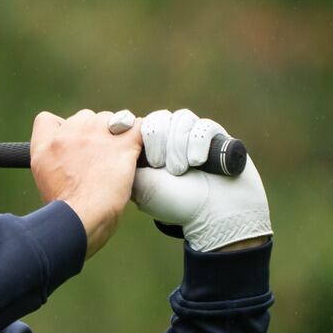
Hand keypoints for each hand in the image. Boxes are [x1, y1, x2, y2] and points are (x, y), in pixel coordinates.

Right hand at [31, 108, 142, 258]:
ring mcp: (97, 136)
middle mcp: (69, 134)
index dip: (62, 128)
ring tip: (119, 158)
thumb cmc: (65, 210)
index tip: (73, 144)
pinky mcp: (122, 144)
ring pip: (113, 120)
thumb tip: (67, 159)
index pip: (48, 120)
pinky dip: (142, 135)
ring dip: (118, 135)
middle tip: (101, 158)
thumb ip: (52, 160)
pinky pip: (139, 126)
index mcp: (46, 145)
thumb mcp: (43, 179)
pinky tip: (139, 148)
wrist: (81, 218)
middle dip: (95, 134)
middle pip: (86, 117)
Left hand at [131, 108, 272, 251]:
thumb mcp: (140, 185)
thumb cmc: (175, 203)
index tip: (146, 156)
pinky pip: (204, 125)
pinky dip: (198, 143)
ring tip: (180, 170)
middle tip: (161, 166)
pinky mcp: (216, 137)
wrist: (213, 215)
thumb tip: (117, 136)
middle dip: (159, 141)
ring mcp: (194, 136)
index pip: (138, 123)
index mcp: (150, 149)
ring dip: (178, 145)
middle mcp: (171, 139)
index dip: (140, 133)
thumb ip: (125, 160)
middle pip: (159, 118)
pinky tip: (197, 162)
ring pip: (181, 119)